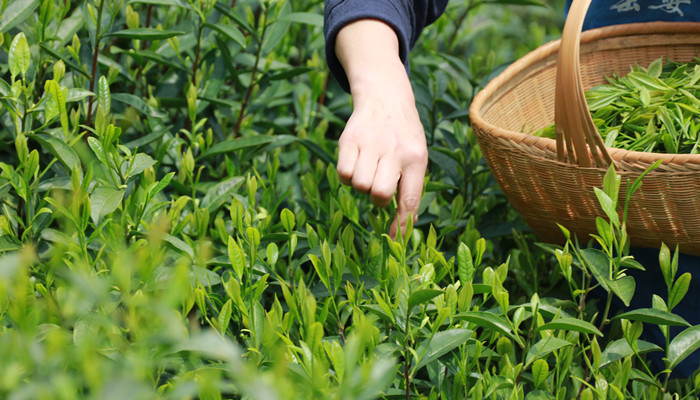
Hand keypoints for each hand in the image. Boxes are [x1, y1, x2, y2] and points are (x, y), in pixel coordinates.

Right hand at [335, 20, 427, 237]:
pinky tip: (356, 162)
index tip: (395, 242)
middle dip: (377, 198)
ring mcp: (371, 144)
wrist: (385, 96)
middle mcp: (395, 151)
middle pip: (378, 194)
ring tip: (369, 169)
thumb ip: (411, 187)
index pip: (409, 199)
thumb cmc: (404, 137)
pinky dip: (347, 175)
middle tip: (380, 186)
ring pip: (358, 185)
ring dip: (361, 185)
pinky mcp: (349, 139)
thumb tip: (407, 223)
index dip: (401, 225)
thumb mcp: (417, 156)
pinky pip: (343, 172)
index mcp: (416, 158)